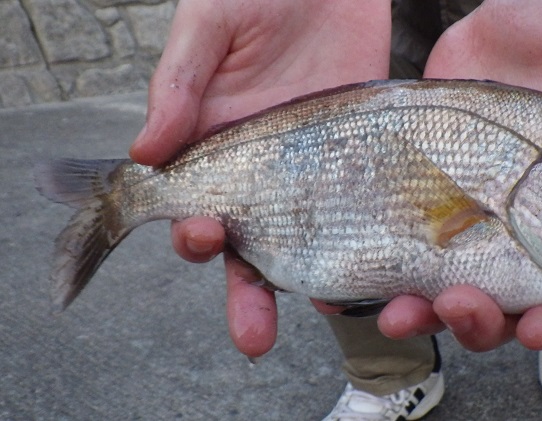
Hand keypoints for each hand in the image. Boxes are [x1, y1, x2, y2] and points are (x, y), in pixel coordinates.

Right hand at [129, 0, 390, 356]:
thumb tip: (145, 155)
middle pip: (250, 248)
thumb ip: (181, 83)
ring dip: (310, 283)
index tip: (202, 238)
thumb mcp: (210, 27)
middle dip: (248, 295)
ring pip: (308, 242)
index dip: (193, 234)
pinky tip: (375, 273)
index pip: (194, 208)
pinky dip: (365, 245)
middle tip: (253, 336)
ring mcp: (315, 171)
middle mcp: (264, 172)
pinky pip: (360, 211)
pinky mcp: (361, 159)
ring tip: (324, 310)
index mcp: (216, 147)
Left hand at [374, 0, 541, 351]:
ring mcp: (472, 220)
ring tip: (407, 310)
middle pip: (511, 306)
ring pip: (454, 294)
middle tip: (465, 305)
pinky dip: (390, 286)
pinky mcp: (425, 205)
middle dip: (486, 322)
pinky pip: (407, 258)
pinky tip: (375, 295)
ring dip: (431, 315)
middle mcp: (526, 229)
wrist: (493, 13)